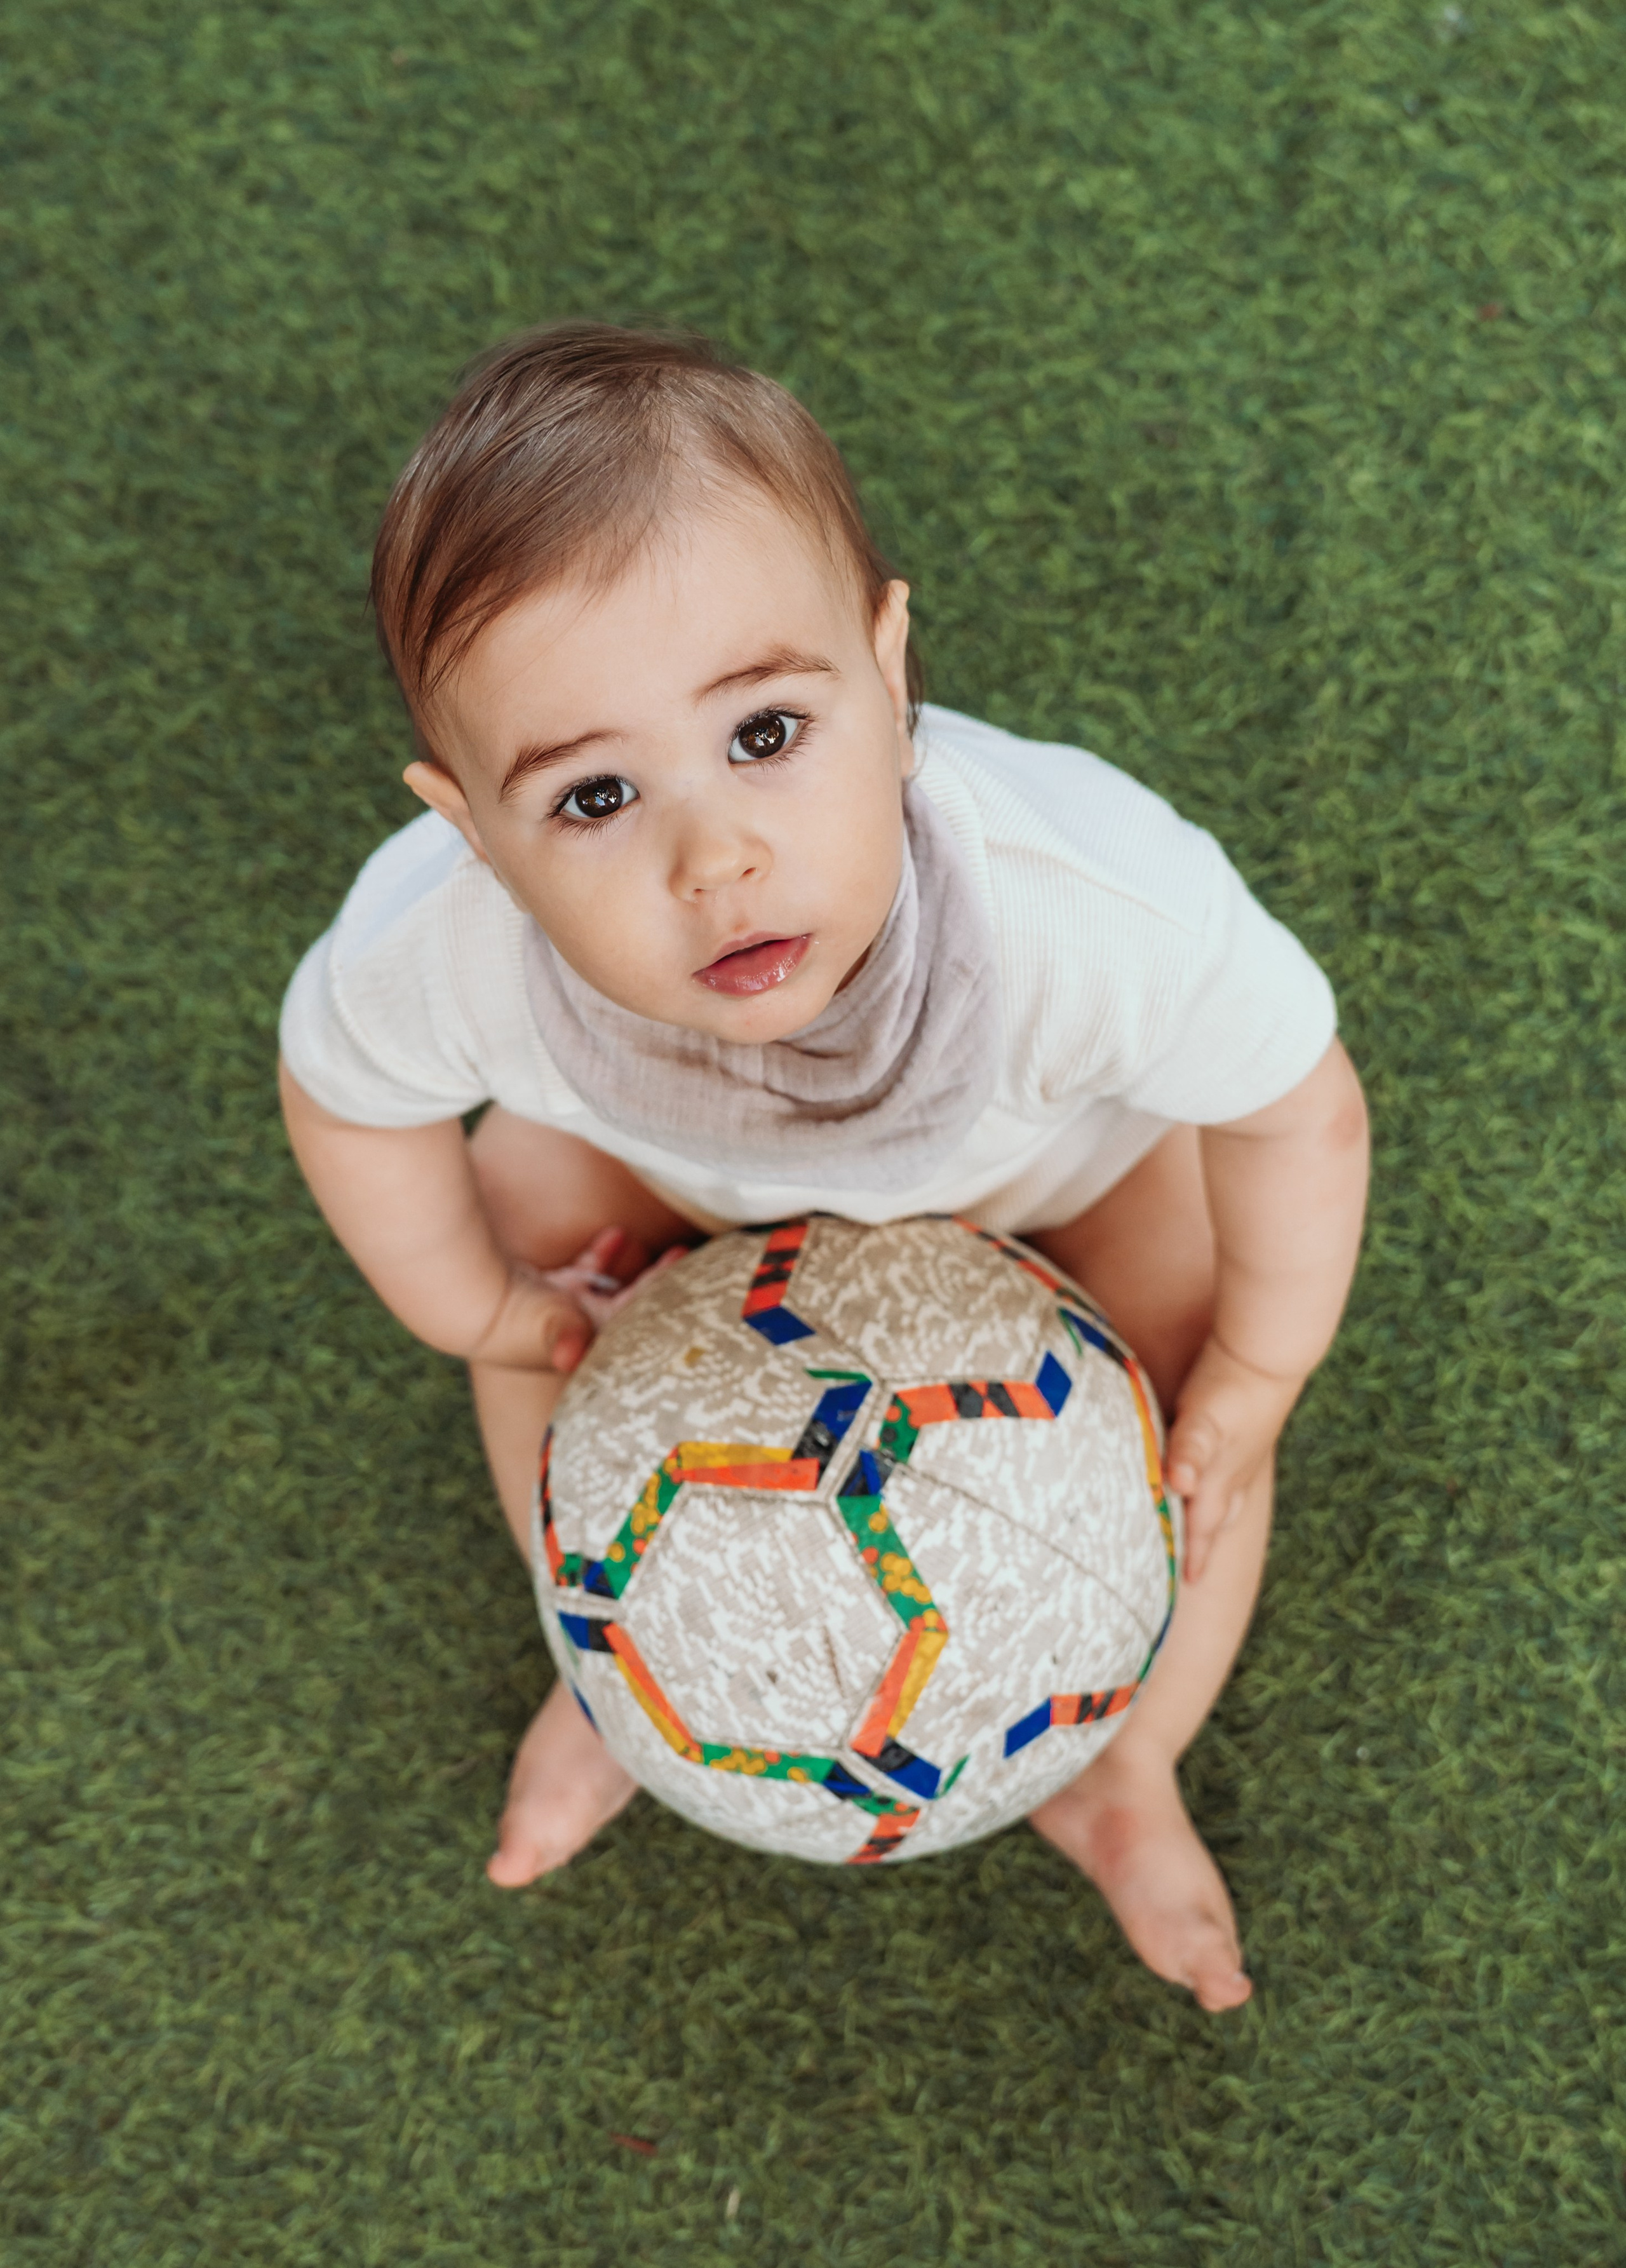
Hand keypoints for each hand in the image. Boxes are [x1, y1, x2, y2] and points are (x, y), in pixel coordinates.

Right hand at [465, 1227, 686, 1373]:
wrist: (459, 1300)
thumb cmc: (508, 1315)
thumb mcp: (543, 1323)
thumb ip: (560, 1333)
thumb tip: (568, 1354)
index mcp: (587, 1348)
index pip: (638, 1329)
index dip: (665, 1306)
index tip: (694, 1283)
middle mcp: (577, 1334)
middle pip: (632, 1311)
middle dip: (659, 1287)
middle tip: (686, 1259)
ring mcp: (561, 1312)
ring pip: (611, 1291)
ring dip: (633, 1271)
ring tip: (660, 1249)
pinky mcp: (546, 1291)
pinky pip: (583, 1273)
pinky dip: (600, 1257)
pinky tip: (615, 1235)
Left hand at [1164, 1337, 1302, 1581]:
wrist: (1267, 1353)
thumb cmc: (1230, 1386)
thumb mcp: (1203, 1421)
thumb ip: (1188, 1453)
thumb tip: (1180, 1488)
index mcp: (1218, 1479)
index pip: (1201, 1527)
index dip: (1192, 1554)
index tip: (1186, 1584)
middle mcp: (1233, 1474)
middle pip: (1217, 1518)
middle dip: (1205, 1544)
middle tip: (1194, 1568)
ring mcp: (1243, 1454)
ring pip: (1229, 1497)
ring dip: (1216, 1517)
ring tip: (1207, 1529)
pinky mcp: (1246, 1432)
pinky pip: (1232, 1470)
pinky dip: (1221, 1482)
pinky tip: (1214, 1471)